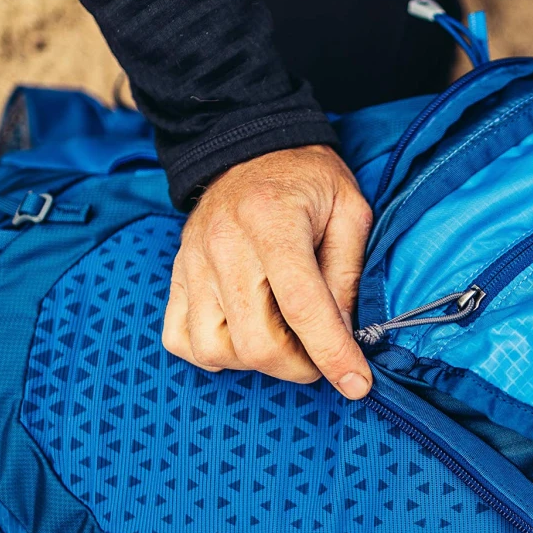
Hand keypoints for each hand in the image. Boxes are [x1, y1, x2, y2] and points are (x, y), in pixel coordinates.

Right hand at [162, 144, 374, 398]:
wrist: (249, 147)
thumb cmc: (307, 180)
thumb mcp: (350, 210)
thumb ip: (347, 274)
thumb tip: (345, 336)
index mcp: (272, 222)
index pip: (301, 306)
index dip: (331, 353)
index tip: (356, 385)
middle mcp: (223, 245)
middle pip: (255, 341)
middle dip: (298, 365)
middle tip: (321, 352)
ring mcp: (192, 263)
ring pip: (217, 349)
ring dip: (258, 361)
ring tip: (284, 338)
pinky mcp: (176, 276)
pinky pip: (181, 340)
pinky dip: (215, 352)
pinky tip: (244, 333)